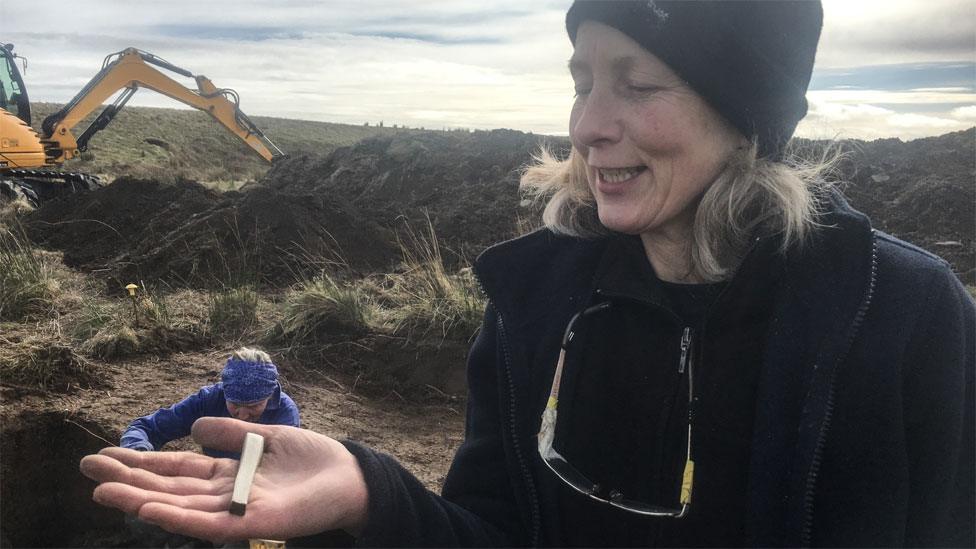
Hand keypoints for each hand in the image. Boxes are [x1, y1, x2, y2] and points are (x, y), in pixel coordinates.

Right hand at [80, 418, 367, 542]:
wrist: (350, 477)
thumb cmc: (313, 461)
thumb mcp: (267, 437)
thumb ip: (233, 433)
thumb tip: (196, 426)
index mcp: (227, 474)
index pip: (176, 470)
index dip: (142, 463)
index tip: (106, 453)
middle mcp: (224, 496)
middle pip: (168, 488)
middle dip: (128, 479)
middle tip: (86, 467)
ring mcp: (236, 511)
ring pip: (179, 507)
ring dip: (140, 500)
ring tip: (102, 490)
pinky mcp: (252, 523)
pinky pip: (208, 524)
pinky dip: (177, 517)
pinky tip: (149, 509)